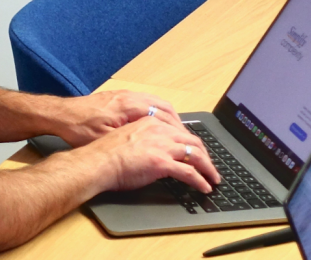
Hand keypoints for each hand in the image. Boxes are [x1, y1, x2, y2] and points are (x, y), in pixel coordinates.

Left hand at [56, 90, 184, 146]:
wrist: (59, 114)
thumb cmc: (79, 128)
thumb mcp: (105, 138)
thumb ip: (130, 138)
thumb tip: (151, 145)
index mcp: (129, 105)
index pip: (164, 115)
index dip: (178, 131)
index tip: (188, 143)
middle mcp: (130, 97)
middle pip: (165, 107)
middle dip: (179, 124)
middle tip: (188, 140)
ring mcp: (125, 95)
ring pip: (157, 103)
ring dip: (170, 118)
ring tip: (178, 134)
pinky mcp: (119, 97)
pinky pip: (147, 102)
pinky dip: (158, 112)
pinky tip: (159, 124)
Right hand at [87, 116, 220, 193]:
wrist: (97, 161)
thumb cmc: (105, 154)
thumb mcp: (128, 138)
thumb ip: (144, 141)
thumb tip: (153, 152)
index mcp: (150, 123)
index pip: (180, 131)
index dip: (192, 143)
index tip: (198, 152)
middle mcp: (159, 130)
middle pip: (193, 141)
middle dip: (206, 155)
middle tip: (210, 166)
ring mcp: (162, 145)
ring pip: (196, 155)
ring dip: (208, 168)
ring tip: (213, 178)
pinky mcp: (162, 162)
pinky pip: (189, 172)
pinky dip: (200, 180)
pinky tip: (205, 187)